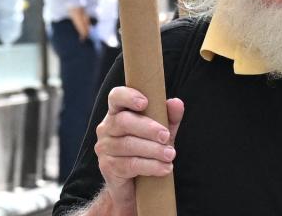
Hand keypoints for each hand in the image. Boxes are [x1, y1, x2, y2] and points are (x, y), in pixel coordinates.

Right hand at [94, 86, 184, 211]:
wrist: (134, 184)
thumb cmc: (148, 149)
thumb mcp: (162, 132)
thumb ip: (169, 117)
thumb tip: (176, 103)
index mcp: (118, 112)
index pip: (116, 97)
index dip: (128, 96)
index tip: (145, 103)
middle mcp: (107, 127)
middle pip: (124, 121)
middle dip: (148, 128)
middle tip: (166, 136)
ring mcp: (104, 147)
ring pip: (128, 145)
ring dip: (153, 150)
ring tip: (170, 155)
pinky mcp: (107, 167)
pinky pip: (129, 164)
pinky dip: (150, 166)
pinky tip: (164, 168)